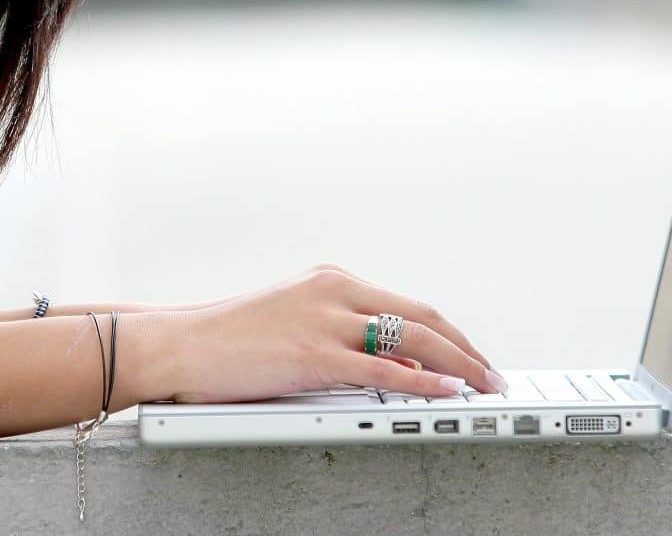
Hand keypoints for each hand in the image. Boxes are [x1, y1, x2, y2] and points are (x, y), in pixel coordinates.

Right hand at [148, 263, 498, 404]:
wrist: (178, 343)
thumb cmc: (230, 340)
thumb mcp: (296, 326)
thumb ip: (346, 342)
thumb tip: (397, 365)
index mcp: (331, 280)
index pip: (410, 306)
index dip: (451, 335)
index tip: (474, 357)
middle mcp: (334, 290)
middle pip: (423, 316)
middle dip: (466, 348)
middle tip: (493, 375)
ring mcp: (324, 320)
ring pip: (412, 338)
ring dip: (457, 364)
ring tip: (483, 385)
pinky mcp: (312, 353)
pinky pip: (381, 369)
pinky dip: (422, 381)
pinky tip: (447, 391)